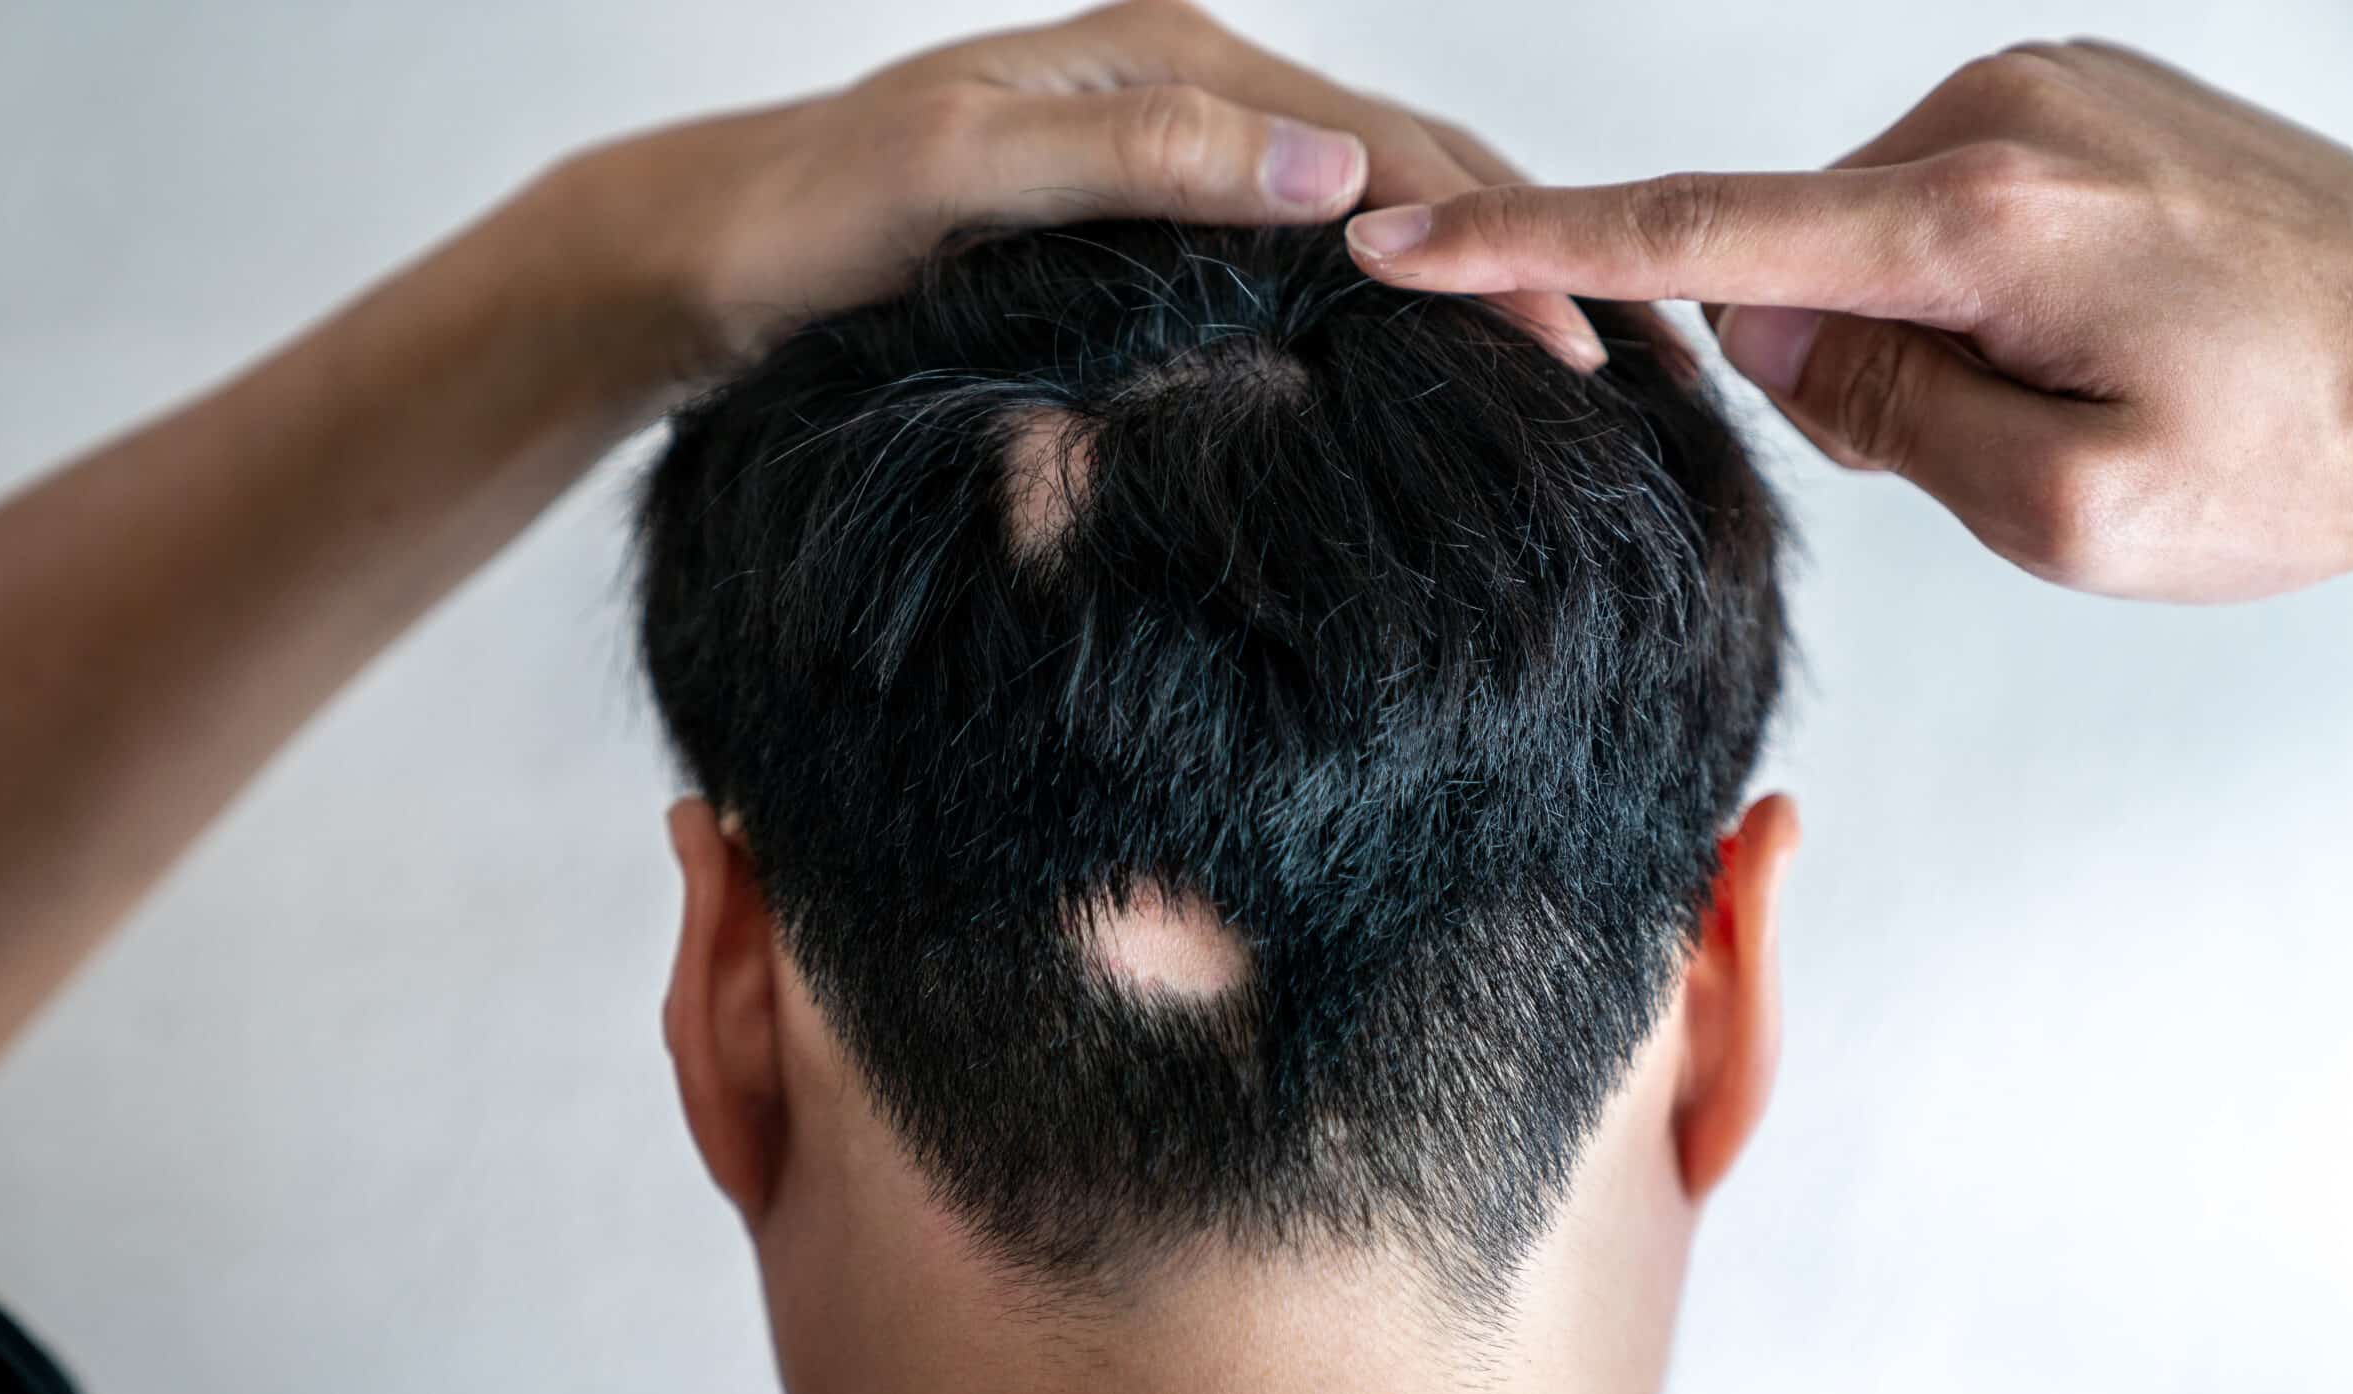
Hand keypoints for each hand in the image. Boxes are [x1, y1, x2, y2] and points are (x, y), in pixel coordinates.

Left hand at [550, 0, 1605, 376]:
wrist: (713, 262)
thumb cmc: (815, 222)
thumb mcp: (967, 174)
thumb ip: (1144, 159)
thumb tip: (1339, 178)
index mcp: (1177, 61)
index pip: (1388, 151)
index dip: (1501, 247)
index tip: (1589, 345)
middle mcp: (1192, 93)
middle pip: (1407, 171)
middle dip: (1528, 258)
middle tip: (1639, 369)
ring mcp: (1174, 159)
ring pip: (1367, 215)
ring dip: (1475, 285)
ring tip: (1576, 373)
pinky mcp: (1147, 226)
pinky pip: (1302, 256)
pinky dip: (1387, 307)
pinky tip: (1428, 371)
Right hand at [1346, 42, 2352, 601]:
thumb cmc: (2312, 441)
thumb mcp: (2072, 508)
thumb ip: (1883, 419)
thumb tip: (1763, 328)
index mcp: (1980, 220)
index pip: (1695, 234)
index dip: (1526, 246)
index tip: (1400, 237)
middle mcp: (1998, 118)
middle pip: (1796, 259)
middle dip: (1841, 368)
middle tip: (1996, 441)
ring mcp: (2041, 92)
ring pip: (1873, 238)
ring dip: (1920, 333)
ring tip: (2076, 382)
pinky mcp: (2075, 98)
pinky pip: (1944, 204)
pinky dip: (1965, 286)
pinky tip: (2090, 326)